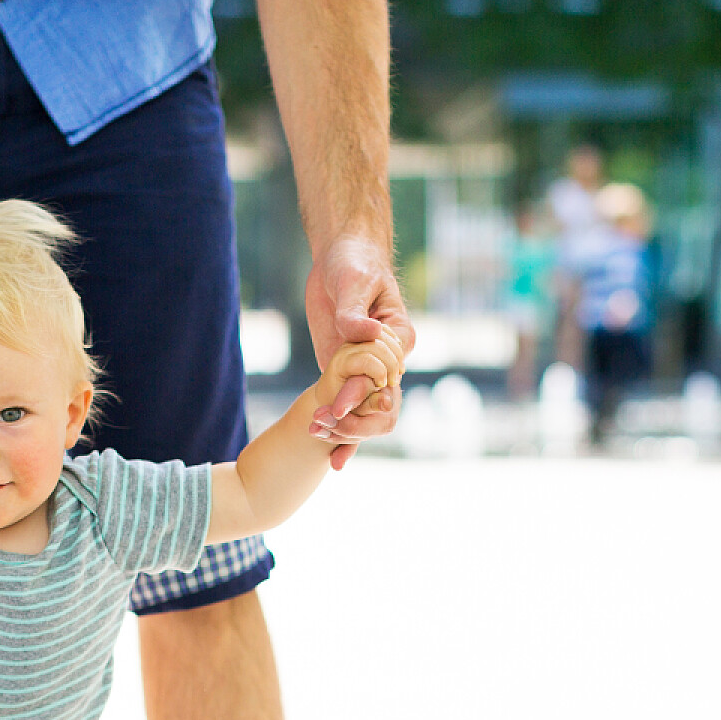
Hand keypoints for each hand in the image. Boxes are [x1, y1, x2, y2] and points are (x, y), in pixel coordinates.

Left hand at [305, 233, 414, 468]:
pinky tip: (333, 460)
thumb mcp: (355, 282)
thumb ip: (355, 311)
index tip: (340, 404)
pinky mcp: (345, 373)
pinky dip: (341, 432)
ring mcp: (367, 369)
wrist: (340, 258)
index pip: (387, 372)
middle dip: (353, 419)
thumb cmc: (355, 263)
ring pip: (365, 412)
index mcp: (399, 337)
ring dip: (346, 431)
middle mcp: (388, 360)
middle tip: (322, 427)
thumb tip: (362, 333)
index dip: (365, 392)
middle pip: (379, 401)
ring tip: (322, 446)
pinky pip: (347, 407)